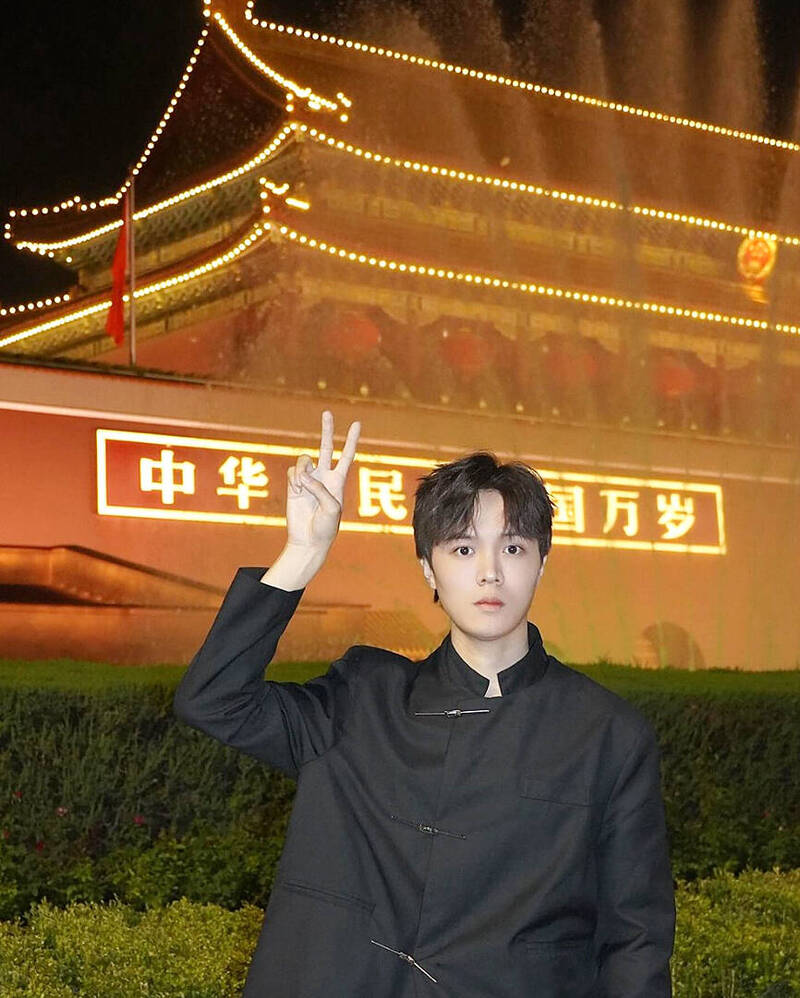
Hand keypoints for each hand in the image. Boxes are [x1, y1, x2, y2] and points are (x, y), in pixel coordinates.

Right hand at [285, 410, 360, 552]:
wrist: (308, 540)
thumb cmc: (326, 527)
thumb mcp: (331, 509)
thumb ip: (320, 489)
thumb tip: (304, 476)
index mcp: (339, 481)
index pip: (347, 455)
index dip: (351, 440)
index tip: (356, 423)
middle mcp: (324, 477)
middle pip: (326, 447)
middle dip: (327, 430)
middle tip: (327, 412)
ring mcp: (308, 480)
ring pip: (304, 460)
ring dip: (303, 471)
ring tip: (303, 486)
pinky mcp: (294, 485)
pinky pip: (293, 471)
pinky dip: (294, 479)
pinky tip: (297, 490)